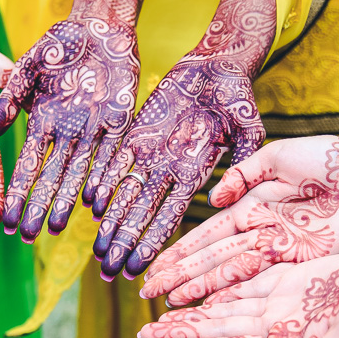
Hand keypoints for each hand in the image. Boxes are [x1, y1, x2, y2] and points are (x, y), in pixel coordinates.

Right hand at [0, 17, 139, 239]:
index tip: (5, 219)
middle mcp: (66, 135)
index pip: (27, 165)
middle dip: (39, 208)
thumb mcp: (29, 67)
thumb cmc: (60, 44)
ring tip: (57, 228)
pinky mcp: (118, 124)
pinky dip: (103, 179)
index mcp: (42, 123)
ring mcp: (92, 132)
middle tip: (28, 238)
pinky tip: (95, 202)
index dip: (16, 193)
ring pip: (79, 175)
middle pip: (51, 178)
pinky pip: (110, 157)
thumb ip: (11, 98)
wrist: (100, 27)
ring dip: (68, 201)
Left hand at [91, 55, 264, 278]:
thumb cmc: (239, 96)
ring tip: (96, 250)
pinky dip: (103, 181)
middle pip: (142, 214)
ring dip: (111, 222)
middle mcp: (170, 170)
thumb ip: (241, 163)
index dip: (153, 244)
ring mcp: (152, 153)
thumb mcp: (249, 129)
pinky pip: (116, 161)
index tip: (139, 270)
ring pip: (126, 193)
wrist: (218, 66)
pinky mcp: (137, 132)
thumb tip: (220, 200)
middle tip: (107, 271)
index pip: (171, 217)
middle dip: (125, 243)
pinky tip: (90, 204)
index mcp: (196, 174)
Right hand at [140, 130, 338, 304]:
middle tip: (149, 295)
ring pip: (230, 273)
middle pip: (211, 260)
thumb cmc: (321, 157)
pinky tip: (212, 305)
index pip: (205, 236)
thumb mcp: (273, 158)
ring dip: (200, 290)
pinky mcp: (300, 260)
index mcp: (249, 209)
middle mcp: (258, 234)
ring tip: (171, 305)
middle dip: (180, 277)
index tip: (153, 268)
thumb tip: (212, 200)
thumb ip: (242, 176)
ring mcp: (277, 250)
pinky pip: (262, 278)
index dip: (179, 253)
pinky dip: (236, 292)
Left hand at [141, 247, 338, 337]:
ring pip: (223, 307)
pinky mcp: (287, 280)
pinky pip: (242, 283)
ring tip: (157, 314)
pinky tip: (192, 290)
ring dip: (191, 311)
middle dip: (178, 334)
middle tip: (142, 336)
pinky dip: (216, 287)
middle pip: (215, 330)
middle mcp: (273, 330)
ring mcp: (278, 305)